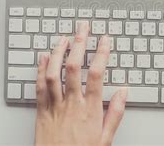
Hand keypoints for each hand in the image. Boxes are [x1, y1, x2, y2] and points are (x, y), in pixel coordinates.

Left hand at [35, 24, 127, 145]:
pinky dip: (40, 69)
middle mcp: (72, 104)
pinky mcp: (41, 111)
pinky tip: (43, 57)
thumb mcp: (106, 139)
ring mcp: (55, 106)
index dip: (102, 53)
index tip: (105, 40)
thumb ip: (116, 113)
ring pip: (55, 72)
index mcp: (91, 109)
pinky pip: (39, 86)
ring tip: (64, 37)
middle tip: (83, 27)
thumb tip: (124, 92)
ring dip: (59, 52)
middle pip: (75, 66)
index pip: (97, 74)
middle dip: (80, 43)